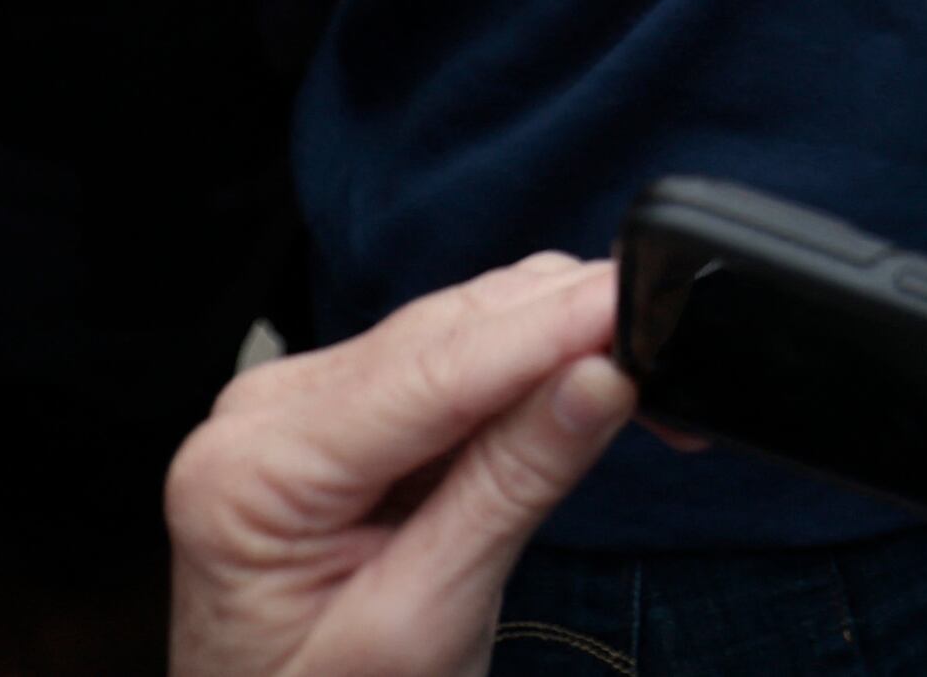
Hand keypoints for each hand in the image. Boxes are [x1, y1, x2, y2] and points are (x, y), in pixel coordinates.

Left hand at [169, 252, 633, 676]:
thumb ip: (510, 488)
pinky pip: (452, 359)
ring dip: (558, 341)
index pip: (430, 372)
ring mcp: (301, 404)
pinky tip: (586, 387)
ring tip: (647, 379)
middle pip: (447, 332)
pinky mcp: (343, 410)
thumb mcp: (423, 623)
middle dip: (568, 329)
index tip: (639, 303)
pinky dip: (530, 366)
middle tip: (674, 345)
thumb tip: (600, 376)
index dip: (548, 329)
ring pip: (459, 328)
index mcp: (252, 471)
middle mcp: (264, 413)